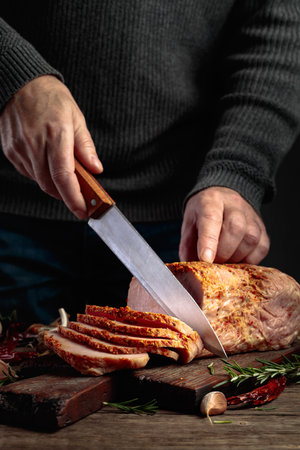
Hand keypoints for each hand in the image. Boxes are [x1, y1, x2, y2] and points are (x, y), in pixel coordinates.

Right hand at [0, 75, 102, 218]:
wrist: (19, 83)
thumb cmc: (51, 98)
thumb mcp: (76, 118)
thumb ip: (85, 147)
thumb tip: (96, 169)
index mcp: (56, 135)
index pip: (65, 177)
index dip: (74, 198)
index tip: (83, 211)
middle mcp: (35, 144)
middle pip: (51, 185)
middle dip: (66, 196)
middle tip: (79, 197)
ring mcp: (20, 149)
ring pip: (39, 181)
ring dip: (54, 185)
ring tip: (65, 175)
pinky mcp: (10, 151)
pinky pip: (28, 172)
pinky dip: (41, 175)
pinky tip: (47, 164)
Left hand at [179, 187, 269, 264]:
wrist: (223, 199)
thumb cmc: (203, 215)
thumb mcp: (189, 225)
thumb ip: (188, 246)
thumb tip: (193, 269)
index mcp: (210, 201)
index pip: (211, 219)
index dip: (209, 241)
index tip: (206, 259)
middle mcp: (234, 204)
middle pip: (235, 228)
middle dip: (223, 252)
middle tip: (213, 262)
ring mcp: (251, 215)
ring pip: (251, 238)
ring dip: (236, 257)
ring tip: (224, 260)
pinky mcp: (262, 228)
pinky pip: (261, 248)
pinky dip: (249, 260)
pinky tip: (237, 260)